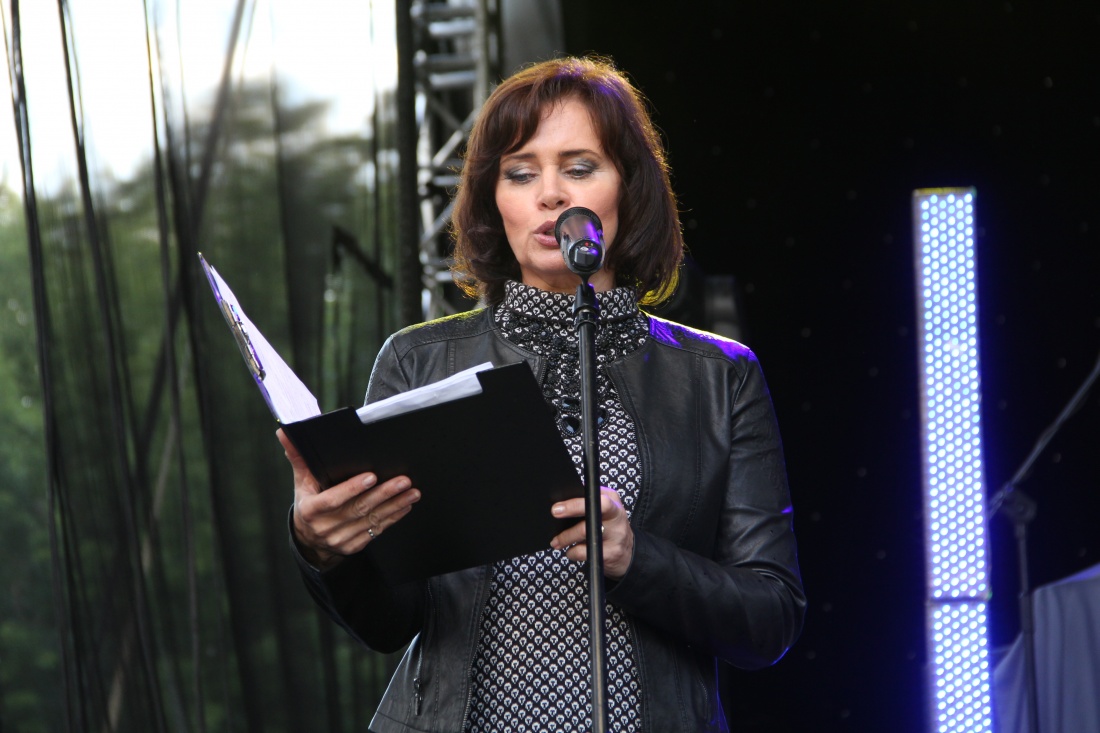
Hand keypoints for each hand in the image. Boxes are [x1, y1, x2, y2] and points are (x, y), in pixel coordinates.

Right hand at [277, 429, 419, 569]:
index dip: (352, 489)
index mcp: (310, 510)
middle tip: (403, 480)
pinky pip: (376, 530)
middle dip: (384, 493)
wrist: (310, 538)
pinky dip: (393, 517)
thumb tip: (285, 432)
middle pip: (359, 508)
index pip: (332, 499)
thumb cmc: (309, 502)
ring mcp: (341, 539)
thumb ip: (299, 457)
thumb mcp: (302, 482)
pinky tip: (405, 505)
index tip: (371, 476)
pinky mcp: (354, 545)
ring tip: (412, 491)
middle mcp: (325, 527)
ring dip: (395, 505)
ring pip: (371, 520)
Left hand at [549, 486, 633, 578]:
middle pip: (592, 511)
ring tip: (557, 541)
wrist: (628, 552)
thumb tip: (563, 499)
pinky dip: (572, 552)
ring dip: (565, 537)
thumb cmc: (611, 527)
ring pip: (584, 532)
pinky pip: (584, 552)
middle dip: (571, 510)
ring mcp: (615, 535)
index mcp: (613, 501)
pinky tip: (572, 551)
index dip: (575, 502)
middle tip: (555, 514)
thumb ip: (589, 501)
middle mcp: (616, 516)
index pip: (594, 495)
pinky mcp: (610, 553)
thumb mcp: (606, 509)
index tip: (558, 506)